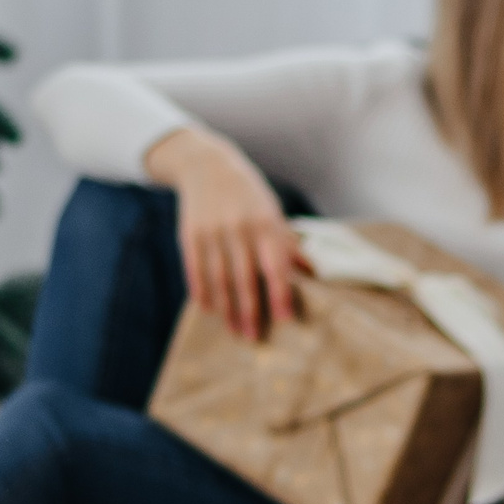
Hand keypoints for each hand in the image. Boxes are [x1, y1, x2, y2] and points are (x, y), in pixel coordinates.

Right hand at [144, 125, 302, 339]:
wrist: (207, 166)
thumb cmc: (249, 194)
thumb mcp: (272, 211)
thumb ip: (288, 243)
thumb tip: (313, 272)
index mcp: (265, 223)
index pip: (274, 266)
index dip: (279, 294)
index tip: (284, 319)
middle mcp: (239, 228)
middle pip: (245, 278)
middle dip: (250, 310)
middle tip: (254, 337)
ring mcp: (212, 231)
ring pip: (220, 278)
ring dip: (227, 308)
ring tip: (233, 330)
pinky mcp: (190, 234)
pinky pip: (195, 269)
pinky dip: (201, 291)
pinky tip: (208, 309)